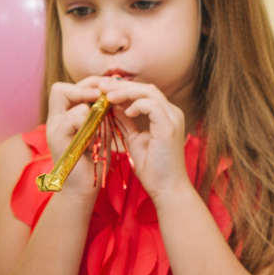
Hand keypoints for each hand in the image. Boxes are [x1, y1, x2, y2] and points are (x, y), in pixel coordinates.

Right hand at [44, 80, 107, 199]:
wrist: (82, 189)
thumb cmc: (93, 161)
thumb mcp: (98, 130)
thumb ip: (100, 113)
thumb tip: (113, 93)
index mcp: (62, 116)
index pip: (67, 88)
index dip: (86, 84)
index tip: (107, 89)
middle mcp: (54, 120)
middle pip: (59, 88)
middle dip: (87, 87)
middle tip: (106, 95)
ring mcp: (53, 129)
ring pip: (69, 100)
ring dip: (92, 108)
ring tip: (103, 122)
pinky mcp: (57, 139)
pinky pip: (73, 117)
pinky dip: (90, 121)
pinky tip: (98, 133)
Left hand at [97, 78, 190, 200]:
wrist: (166, 189)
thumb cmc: (152, 168)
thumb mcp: (134, 139)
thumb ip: (126, 122)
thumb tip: (114, 106)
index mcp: (165, 115)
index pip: (144, 92)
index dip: (123, 88)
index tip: (103, 90)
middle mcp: (172, 113)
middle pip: (146, 87)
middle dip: (121, 85)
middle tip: (100, 86)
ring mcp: (172, 118)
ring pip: (148, 92)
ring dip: (125, 91)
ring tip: (107, 96)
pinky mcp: (169, 126)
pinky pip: (151, 105)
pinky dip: (136, 104)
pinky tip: (124, 111)